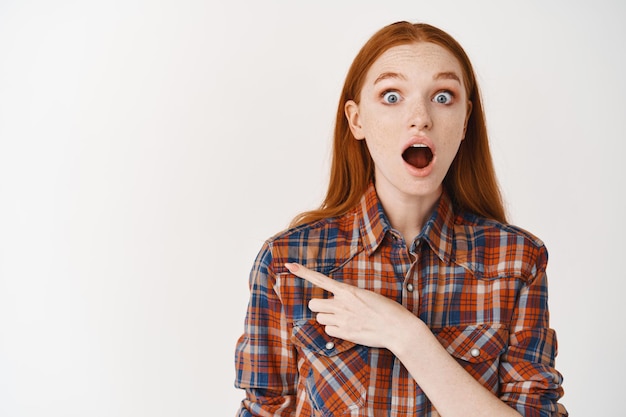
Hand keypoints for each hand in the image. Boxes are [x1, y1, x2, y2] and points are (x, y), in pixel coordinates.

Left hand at [285, 262, 415, 348]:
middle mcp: (342, 304)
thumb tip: (339, 300)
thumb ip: (349, 296)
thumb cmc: (387, 310)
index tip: (289, 265)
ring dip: (327, 318)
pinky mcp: (344, 334)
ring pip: (319, 318)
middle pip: (313, 304)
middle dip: (319, 306)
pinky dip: (334, 330)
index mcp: (348, 291)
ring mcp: (342, 320)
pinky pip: (328, 331)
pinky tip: (347, 328)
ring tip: (344, 319)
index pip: (320, 280)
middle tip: (331, 308)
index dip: (303, 272)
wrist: (397, 328)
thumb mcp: (367, 295)